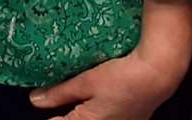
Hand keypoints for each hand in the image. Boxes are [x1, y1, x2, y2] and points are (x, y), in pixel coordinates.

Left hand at [32, 49, 184, 119]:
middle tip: (55, 100)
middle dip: (65, 114)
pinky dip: (94, 112)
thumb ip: (59, 93)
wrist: (156, 75)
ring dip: (80, 112)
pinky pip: (105, 119)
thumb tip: (34, 100)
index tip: (41, 101)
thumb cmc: (120, 77)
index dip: (51, 115)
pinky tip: (93, 100)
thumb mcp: (85, 82)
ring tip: (73, 100)